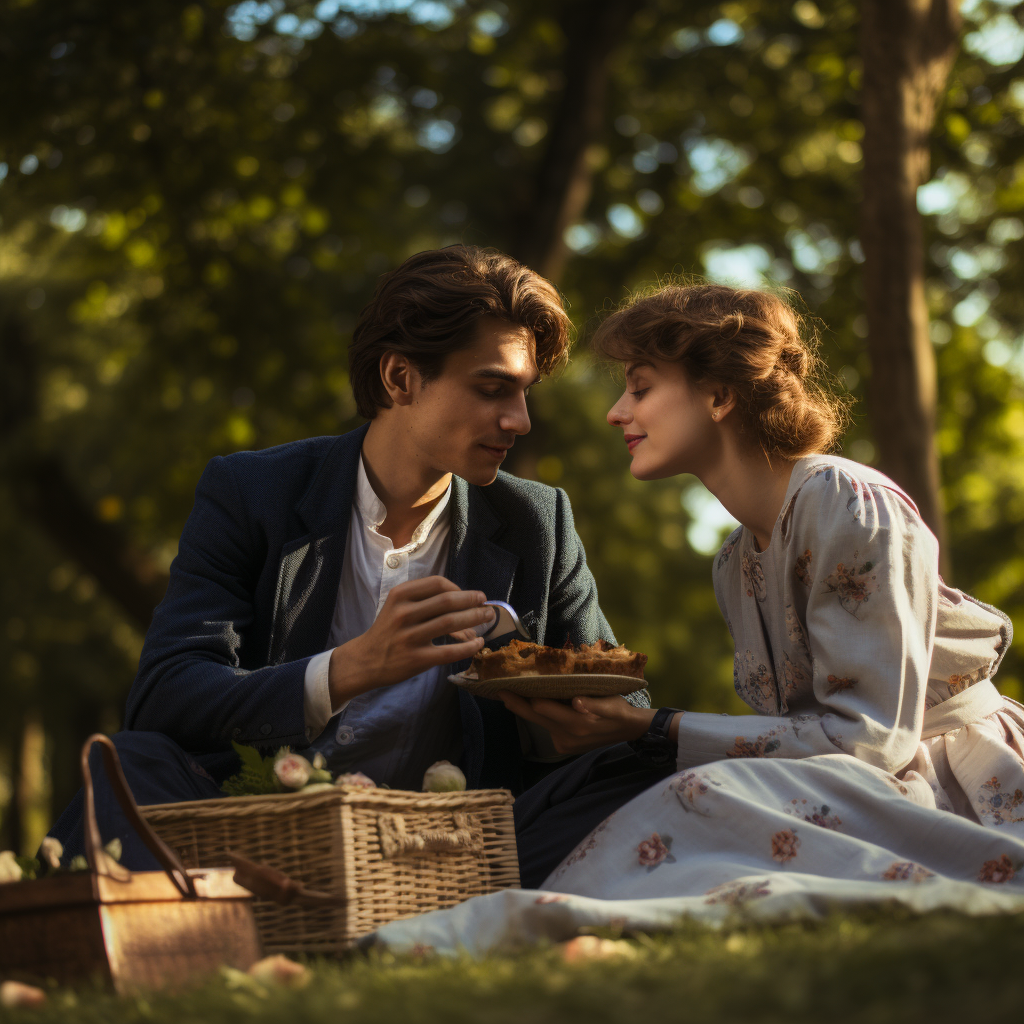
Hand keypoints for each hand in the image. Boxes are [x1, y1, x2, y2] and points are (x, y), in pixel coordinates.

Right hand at [329, 577, 491, 704]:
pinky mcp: (416, 659)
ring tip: (487, 618)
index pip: (437, 583)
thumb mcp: (397, 607)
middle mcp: (404, 613)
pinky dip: (468, 647)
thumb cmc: (387, 631)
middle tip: (486, 605)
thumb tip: (464, 602)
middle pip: (447, 601)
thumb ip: (424, 601)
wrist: (365, 661)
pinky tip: (478, 644)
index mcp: (400, 596)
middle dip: (472, 601)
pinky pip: (450, 651)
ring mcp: (410, 637)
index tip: (471, 595)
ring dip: (474, 619)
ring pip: (451, 623)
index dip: (459, 587)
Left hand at [497, 692, 655, 755]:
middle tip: (499, 691)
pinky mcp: (563, 746)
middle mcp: (566, 736)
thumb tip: (577, 702)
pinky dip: (538, 716)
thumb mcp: (612, 705)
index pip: (543, 708)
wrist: (628, 731)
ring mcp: (563, 743)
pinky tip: (531, 703)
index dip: (525, 696)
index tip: (510, 684)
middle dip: (516, 704)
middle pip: (534, 718)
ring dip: (525, 709)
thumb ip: (594, 705)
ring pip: (538, 724)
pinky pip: (546, 728)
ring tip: (510, 693)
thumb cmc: (619, 711)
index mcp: (577, 723)